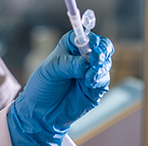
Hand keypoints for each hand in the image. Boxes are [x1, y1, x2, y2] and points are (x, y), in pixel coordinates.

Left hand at [7, 31, 112, 145]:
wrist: (42, 111)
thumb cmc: (43, 85)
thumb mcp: (51, 70)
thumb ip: (70, 65)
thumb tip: (87, 64)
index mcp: (71, 46)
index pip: (86, 36)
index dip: (92, 38)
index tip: (92, 44)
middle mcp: (83, 57)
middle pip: (102, 47)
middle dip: (102, 51)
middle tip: (95, 58)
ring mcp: (91, 72)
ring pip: (105, 63)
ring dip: (100, 67)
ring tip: (88, 76)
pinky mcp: (96, 88)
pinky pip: (104, 80)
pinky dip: (99, 79)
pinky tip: (89, 83)